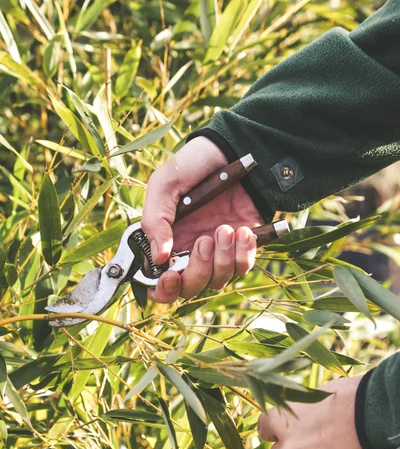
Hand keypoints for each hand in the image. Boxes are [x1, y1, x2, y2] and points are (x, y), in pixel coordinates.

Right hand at [141, 137, 262, 302]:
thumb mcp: (165, 185)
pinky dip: (243, 253)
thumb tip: (158, 258)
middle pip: (189, 288)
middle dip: (197, 272)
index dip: (163, 290)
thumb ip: (155, 220)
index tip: (170, 277)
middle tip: (204, 241)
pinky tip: (243, 230)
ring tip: (226, 228)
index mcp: (166, 242)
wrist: (233, 150)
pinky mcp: (242, 248)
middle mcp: (189, 253)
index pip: (160, 283)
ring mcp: (217, 253)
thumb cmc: (194, 166)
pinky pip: (242, 267)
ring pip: (217, 281)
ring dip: (222, 258)